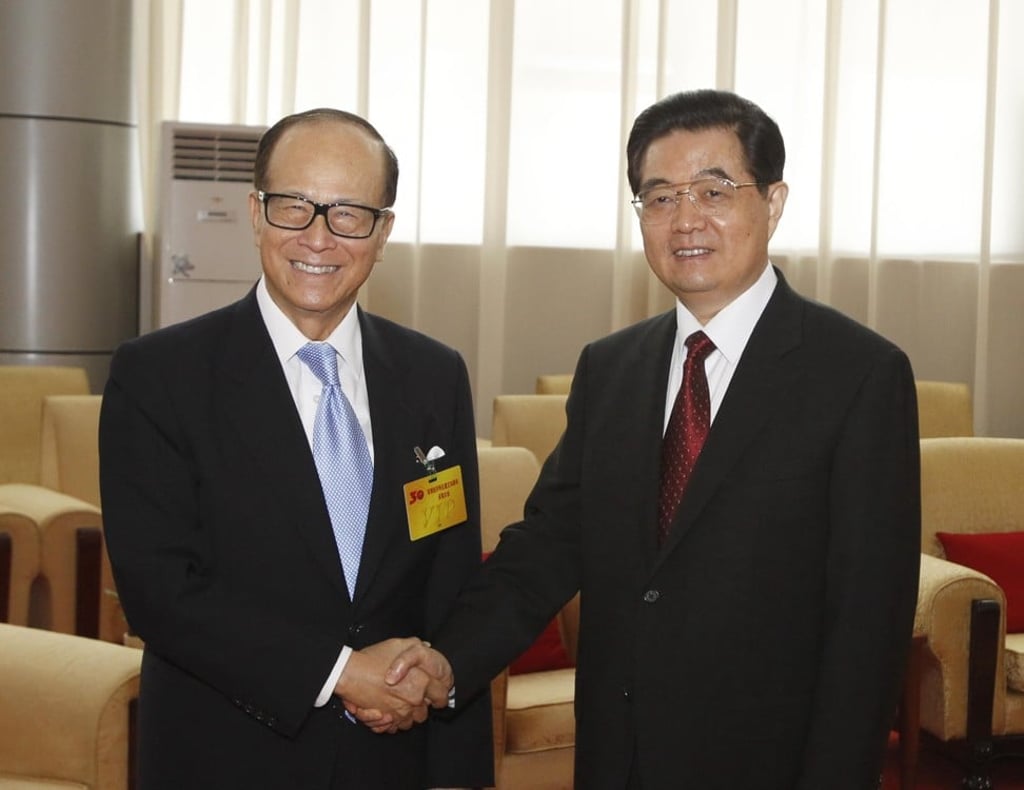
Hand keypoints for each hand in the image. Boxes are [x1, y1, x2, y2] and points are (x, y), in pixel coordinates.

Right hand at [335, 638, 450, 733]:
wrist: (350, 673)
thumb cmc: (372, 659)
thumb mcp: (398, 644)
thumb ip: (416, 646)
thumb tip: (426, 647)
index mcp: (421, 682)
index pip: (442, 695)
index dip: (440, 694)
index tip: (437, 694)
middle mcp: (413, 700)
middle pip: (426, 712)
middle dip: (421, 706)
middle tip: (413, 696)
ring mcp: (400, 712)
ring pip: (412, 722)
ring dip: (408, 714)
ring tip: (399, 703)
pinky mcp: (386, 721)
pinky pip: (396, 727)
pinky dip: (394, 722)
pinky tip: (389, 711)